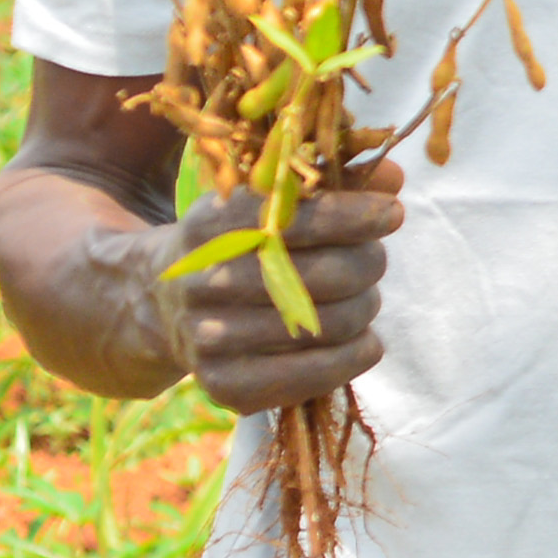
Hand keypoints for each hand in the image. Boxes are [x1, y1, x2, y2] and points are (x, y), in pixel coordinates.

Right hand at [155, 181, 397, 417]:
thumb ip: (330, 181)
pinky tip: (362, 339)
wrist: (164, 304)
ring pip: (334, 323)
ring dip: (365, 306)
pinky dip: (358, 353)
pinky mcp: (225, 384)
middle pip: (330, 274)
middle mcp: (205, 282)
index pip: (297, 218)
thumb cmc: (239, 244)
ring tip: (360, 297)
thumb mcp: (266, 203)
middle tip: (372, 260)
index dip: (355, 215)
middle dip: (369, 262)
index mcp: (211, 226)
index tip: (392, 213)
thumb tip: (394, 173)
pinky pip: (319, 373)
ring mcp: (210, 338)